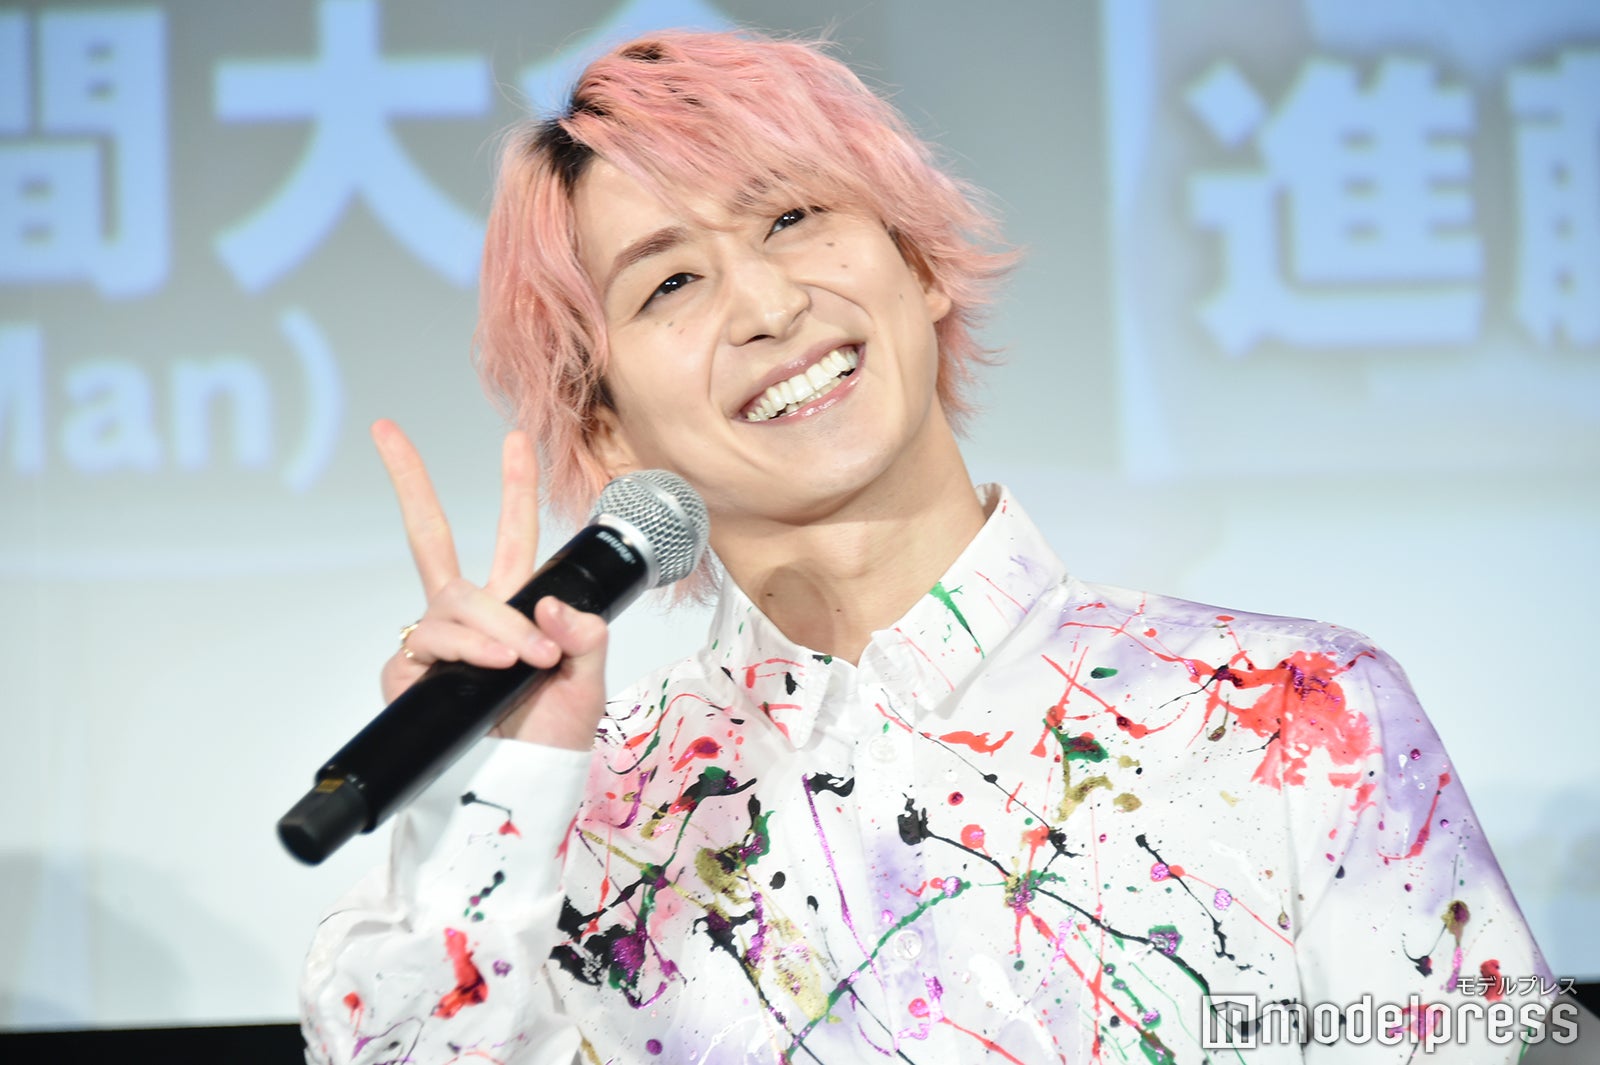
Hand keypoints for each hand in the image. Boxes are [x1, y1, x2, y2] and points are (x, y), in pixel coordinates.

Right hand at [372, 419, 608, 750]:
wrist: (522, 787)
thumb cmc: (552, 736)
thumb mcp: (588, 681)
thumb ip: (584, 637)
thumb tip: (549, 609)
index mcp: (514, 604)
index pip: (511, 536)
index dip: (514, 488)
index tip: (515, 438)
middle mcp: (470, 615)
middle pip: (429, 537)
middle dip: (408, 482)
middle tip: (387, 432)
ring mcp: (436, 643)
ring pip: (452, 600)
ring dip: (493, 623)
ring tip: (525, 657)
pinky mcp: (409, 674)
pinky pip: (432, 644)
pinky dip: (468, 650)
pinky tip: (491, 665)